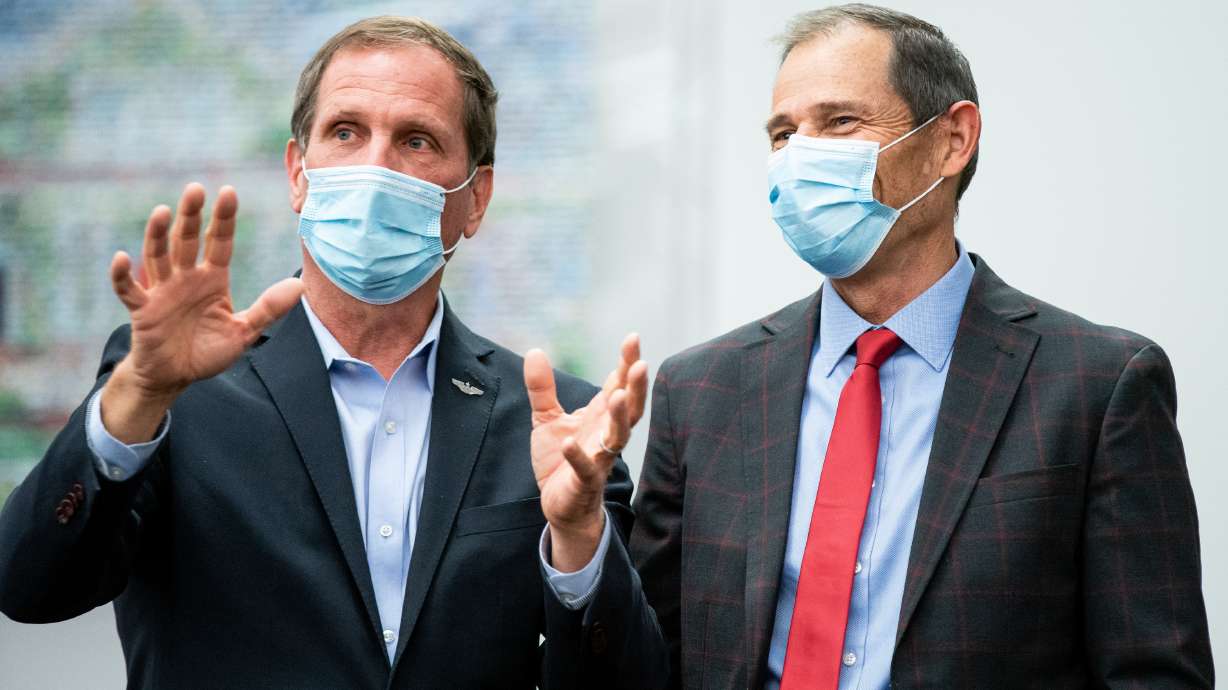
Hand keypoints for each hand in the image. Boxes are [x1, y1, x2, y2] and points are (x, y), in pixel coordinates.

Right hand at [100, 183, 302, 442]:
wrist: (177, 376)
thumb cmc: (208, 351)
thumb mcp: (243, 332)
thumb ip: (268, 309)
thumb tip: (300, 285)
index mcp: (212, 280)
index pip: (219, 243)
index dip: (223, 219)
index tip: (228, 192)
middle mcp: (186, 278)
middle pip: (187, 241)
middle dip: (191, 216)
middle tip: (195, 189)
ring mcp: (162, 291)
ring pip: (158, 256)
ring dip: (158, 234)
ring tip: (164, 211)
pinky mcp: (142, 310)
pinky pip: (129, 289)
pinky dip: (122, 275)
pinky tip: (122, 257)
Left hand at [525, 334, 647, 571]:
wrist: (560, 504)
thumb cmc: (560, 459)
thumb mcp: (547, 418)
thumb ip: (542, 388)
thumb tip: (534, 351)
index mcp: (600, 416)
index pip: (619, 384)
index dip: (627, 363)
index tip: (633, 338)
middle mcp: (605, 435)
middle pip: (628, 408)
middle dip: (635, 386)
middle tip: (640, 363)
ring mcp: (598, 458)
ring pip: (617, 437)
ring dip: (618, 417)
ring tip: (617, 395)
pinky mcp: (584, 482)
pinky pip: (584, 469)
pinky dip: (578, 457)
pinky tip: (569, 444)